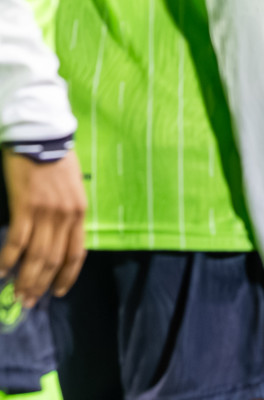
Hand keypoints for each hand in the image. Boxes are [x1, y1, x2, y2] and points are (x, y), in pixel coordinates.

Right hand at [0, 150, 86, 305]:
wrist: (42, 137)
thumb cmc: (57, 162)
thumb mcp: (73, 189)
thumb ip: (69, 214)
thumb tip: (60, 239)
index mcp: (80, 213)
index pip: (76, 253)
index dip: (67, 276)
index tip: (58, 293)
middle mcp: (66, 216)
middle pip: (54, 259)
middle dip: (42, 284)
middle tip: (28, 301)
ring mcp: (46, 212)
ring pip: (36, 256)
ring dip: (25, 278)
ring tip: (15, 295)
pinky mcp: (25, 207)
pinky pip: (16, 241)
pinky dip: (7, 260)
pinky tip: (0, 273)